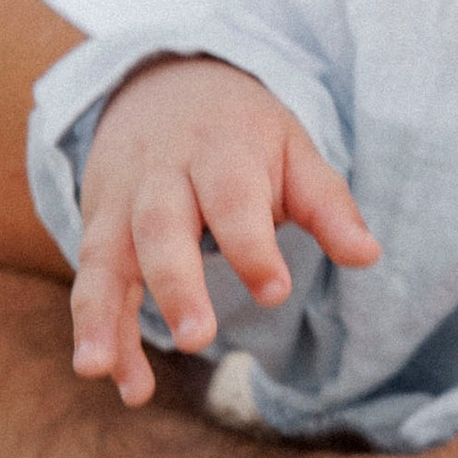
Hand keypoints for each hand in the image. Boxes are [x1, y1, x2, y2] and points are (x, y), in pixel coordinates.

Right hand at [72, 57, 378, 404]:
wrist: (161, 82)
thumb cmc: (241, 133)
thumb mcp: (291, 149)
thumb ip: (327, 205)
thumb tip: (367, 255)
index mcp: (219, 152)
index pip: (232, 200)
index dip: (251, 246)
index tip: (276, 291)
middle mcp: (161, 177)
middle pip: (160, 227)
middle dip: (175, 284)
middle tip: (198, 340)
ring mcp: (121, 203)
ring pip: (105, 258)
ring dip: (101, 317)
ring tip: (100, 369)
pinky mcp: (96, 228)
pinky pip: (90, 281)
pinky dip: (94, 328)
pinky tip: (106, 374)